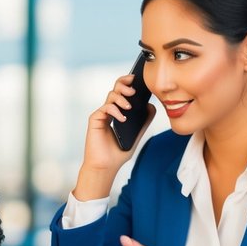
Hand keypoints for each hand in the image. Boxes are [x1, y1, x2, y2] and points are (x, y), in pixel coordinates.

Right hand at [74, 74, 155, 199]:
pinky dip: (115, 111)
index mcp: (118, 112)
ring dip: (121, 98)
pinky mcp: (95, 120)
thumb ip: (144, 121)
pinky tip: (122, 118)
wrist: (106, 166)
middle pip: (115, 89)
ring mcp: (102, 114)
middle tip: (133, 89)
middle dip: (124, 84)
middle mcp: (109, 111)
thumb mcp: (137, 135)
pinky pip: (105, 108)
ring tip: (129, 106)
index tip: (138, 79)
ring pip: (111, 96)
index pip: (123, 93)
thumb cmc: (118, 153)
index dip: (129, 83)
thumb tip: (151, 106)